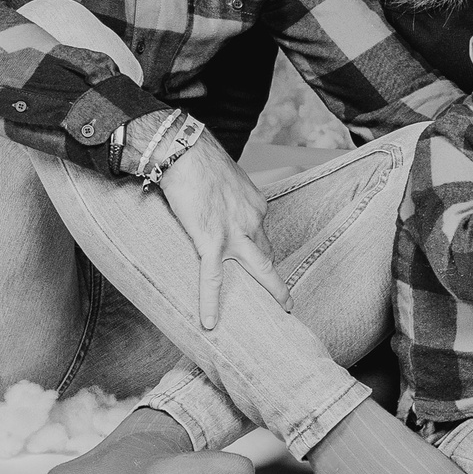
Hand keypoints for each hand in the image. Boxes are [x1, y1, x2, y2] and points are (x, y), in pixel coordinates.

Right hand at [153, 131, 288, 330]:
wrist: (185, 151)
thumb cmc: (199, 159)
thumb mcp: (225, 178)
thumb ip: (227, 198)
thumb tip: (216, 206)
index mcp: (255, 204)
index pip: (262, 232)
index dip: (259, 248)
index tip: (258, 256)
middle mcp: (252, 219)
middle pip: (269, 253)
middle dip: (278, 277)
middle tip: (288, 301)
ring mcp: (234, 232)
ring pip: (259, 268)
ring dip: (274, 290)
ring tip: (284, 310)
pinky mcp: (211, 241)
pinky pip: (211, 278)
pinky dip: (211, 302)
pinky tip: (210, 322)